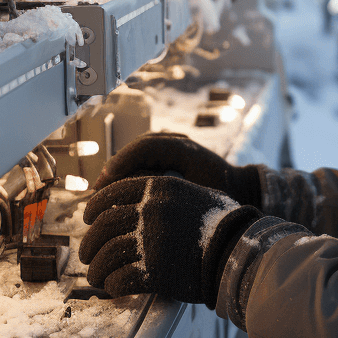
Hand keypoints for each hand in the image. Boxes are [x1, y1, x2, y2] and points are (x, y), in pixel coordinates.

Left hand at [78, 175, 260, 301]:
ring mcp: (152, 240)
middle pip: (103, 226)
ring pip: (105, 255)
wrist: (240, 250)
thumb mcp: (195, 194)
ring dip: (96, 269)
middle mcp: (151, 210)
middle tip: (88, 255)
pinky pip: (119, 279)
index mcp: (159, 187)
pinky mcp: (154, 270)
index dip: (94, 208)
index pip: (111, 194)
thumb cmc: (223, 223)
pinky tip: (114, 288)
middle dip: (90, 244)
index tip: (88, 219)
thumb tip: (139, 202)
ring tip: (97, 277)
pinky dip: (112, 286)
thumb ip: (167, 195)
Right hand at [91, 132, 261, 208]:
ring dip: (121, 170)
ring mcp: (174, 145)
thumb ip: (167, 191)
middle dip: (115, 169)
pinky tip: (120, 189)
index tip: (102, 185)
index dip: (119, 164)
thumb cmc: (223, 195)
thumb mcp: (196, 196)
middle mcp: (176, 141)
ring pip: (138, 153)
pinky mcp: (171, 154)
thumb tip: (134, 192)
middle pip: (136, 149)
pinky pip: (145, 158)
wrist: (241, 188)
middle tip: (96, 192)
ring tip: (103, 192)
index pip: (143, 148)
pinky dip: (131, 171)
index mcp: (182, 147)